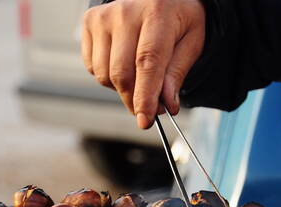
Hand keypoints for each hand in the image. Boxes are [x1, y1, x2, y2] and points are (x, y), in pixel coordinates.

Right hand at [82, 0, 204, 128]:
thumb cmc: (176, 19)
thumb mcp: (191, 41)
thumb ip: (177, 73)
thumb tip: (167, 104)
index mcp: (157, 12)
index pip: (147, 62)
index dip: (145, 95)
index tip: (145, 120)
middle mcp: (125, 12)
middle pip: (121, 73)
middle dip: (134, 99)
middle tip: (150, 109)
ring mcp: (103, 16)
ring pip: (104, 75)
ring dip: (122, 88)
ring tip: (139, 78)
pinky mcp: (89, 22)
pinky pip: (92, 67)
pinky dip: (108, 76)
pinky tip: (123, 63)